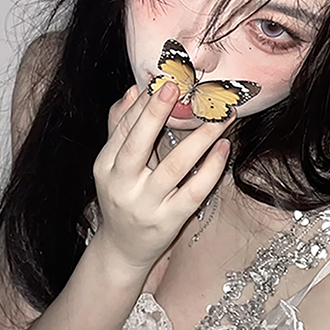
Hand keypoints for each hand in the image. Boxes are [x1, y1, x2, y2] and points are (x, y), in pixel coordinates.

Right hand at [92, 82, 233, 275]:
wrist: (122, 249)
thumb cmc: (122, 198)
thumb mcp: (113, 166)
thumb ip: (120, 128)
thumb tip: (133, 91)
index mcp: (106, 166)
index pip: (124, 128)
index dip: (144, 104)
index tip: (165, 80)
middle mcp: (122, 185)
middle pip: (137, 144)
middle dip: (156, 113)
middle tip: (177, 86)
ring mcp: (146, 205)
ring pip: (174, 167)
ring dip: (199, 138)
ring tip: (220, 117)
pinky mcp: (169, 221)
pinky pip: (194, 192)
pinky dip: (211, 169)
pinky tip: (224, 148)